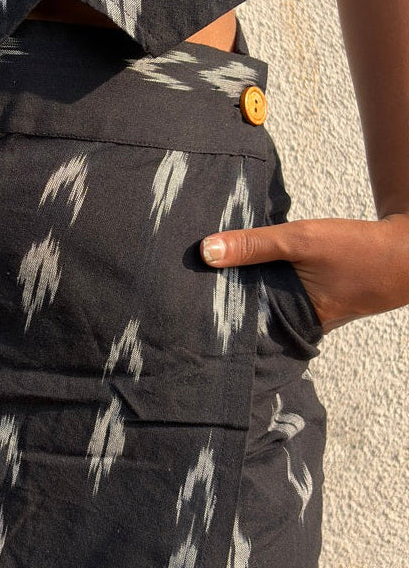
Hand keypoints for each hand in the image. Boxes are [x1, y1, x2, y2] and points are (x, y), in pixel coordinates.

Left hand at [200, 213, 408, 332]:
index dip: (213, 316)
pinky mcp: (313, 301)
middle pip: (248, 316)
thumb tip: (205, 251)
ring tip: (203, 281)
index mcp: (292, 323)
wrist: (406, 251)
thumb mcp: (301, 240)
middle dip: (222, 304)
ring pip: (263, 305)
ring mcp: (306, 316)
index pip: (240, 326)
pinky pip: (277, 295)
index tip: (181, 308)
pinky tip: (241, 270)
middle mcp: (296, 326)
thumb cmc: (356, 250)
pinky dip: (262, 284)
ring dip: (242, 291)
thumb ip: (253, 245)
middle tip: (182, 295)